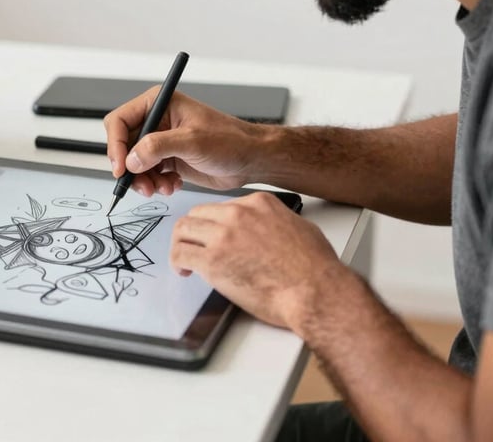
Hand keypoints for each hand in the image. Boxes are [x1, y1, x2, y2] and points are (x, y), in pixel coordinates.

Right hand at [104, 88, 272, 195]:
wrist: (250, 160)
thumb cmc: (230, 140)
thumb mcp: (193, 141)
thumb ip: (158, 147)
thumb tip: (132, 159)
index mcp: (159, 104)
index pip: (120, 121)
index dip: (116, 144)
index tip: (121, 167)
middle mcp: (156, 121)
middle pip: (123, 145)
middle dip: (130, 168)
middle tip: (141, 185)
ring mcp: (161, 142)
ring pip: (134, 164)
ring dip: (143, 180)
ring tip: (161, 188)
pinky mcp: (167, 160)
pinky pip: (147, 174)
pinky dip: (155, 184)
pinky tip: (173, 185)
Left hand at [170, 190, 342, 330]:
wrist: (315, 290)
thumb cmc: (314, 266)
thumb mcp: (298, 226)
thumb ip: (275, 221)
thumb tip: (269, 229)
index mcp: (257, 203)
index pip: (222, 206)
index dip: (216, 224)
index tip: (214, 236)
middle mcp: (236, 213)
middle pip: (198, 213)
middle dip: (195, 231)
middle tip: (195, 246)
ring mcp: (223, 235)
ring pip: (183, 229)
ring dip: (181, 243)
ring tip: (184, 257)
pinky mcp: (213, 260)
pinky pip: (181, 254)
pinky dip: (177, 262)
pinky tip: (183, 271)